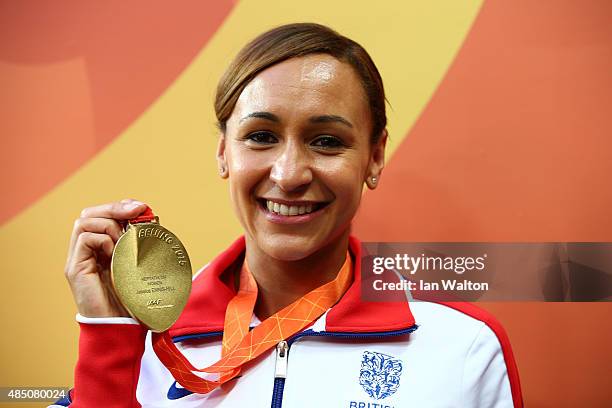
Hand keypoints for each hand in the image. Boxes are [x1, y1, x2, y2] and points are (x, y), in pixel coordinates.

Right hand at [65, 199, 147, 317]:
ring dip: (110, 223)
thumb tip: (154, 221)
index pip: (103, 216)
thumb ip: (143, 246)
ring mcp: (79, 260)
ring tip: (125, 240)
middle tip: (137, 210)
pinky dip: (103, 239)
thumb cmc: (135, 301)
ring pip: (84, 221)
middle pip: (91, 214)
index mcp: (102, 250)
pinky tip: (115, 253)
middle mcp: (87, 252)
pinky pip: (84, 238)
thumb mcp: (142, 267)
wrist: (122, 329)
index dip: (121, 206)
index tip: (142, 208)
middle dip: (115, 207)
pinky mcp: (75, 269)